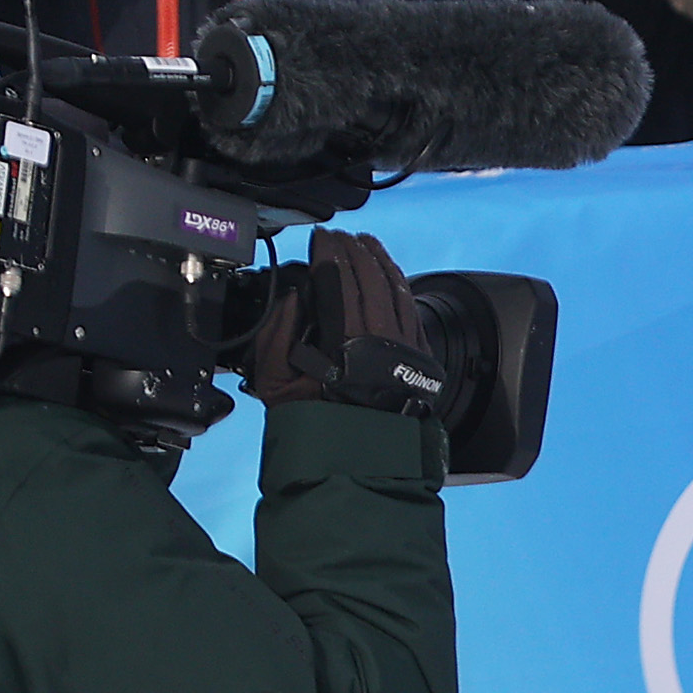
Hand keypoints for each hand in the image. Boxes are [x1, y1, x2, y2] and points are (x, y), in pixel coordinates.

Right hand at [243, 230, 442, 414]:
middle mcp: (378, 339)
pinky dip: (400, 283)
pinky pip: (410, 307)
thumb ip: (276, 333)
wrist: (354, 455)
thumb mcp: (274, 381)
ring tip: (365, 242)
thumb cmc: (311, 418)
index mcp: (342, 342)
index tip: (321, 239)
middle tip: (339, 237)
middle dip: (353, 250)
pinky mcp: (418, 354)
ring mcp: (402, 345)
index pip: (338, 280)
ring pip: (395, 288)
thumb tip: (294, 294)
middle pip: (368, 277)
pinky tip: (390, 271)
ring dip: (379, 259)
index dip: (329, 254)